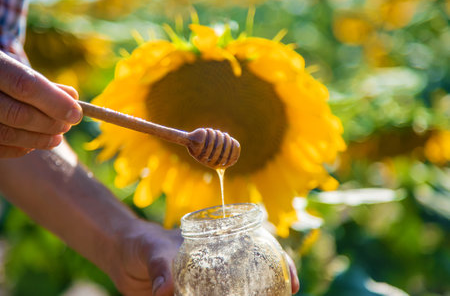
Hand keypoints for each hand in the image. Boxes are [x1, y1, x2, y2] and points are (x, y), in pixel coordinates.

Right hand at [0, 51, 81, 157]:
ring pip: (7, 134)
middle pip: (19, 114)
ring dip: (38, 139)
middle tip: (68, 125)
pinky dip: (18, 148)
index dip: (56, 102)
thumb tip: (72, 98)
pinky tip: (32, 144)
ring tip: (57, 138)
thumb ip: (40, 82)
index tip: (76, 114)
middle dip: (50, 123)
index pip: (26, 85)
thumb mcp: (12, 67)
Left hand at [108, 219, 298, 295]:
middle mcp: (217, 266)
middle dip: (270, 289)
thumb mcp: (153, 250)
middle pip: (253, 277)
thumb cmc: (142, 243)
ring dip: (251, 295)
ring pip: (236, 292)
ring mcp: (206, 286)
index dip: (280, 263)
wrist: (122, 256)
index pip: (257, 249)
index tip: (292, 281)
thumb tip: (164, 292)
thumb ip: (161, 266)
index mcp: (217, 245)